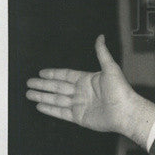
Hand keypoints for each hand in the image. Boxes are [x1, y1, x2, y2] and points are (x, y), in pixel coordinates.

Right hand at [25, 34, 154, 145]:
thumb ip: (102, 53)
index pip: (65, 75)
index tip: (41, 72)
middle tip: (29, 83)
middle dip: (43, 85)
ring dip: (42, 96)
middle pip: (57, 87)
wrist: (126, 112)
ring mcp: (80, 105)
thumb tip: (101, 37)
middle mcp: (81, 92)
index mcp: (87, 80)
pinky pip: (61, 112)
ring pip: (56, 99)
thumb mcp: (110, 68)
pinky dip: (50, 109)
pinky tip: (40, 106)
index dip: (53, 73)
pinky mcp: (79, 117)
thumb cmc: (121, 91)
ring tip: (29, 94)